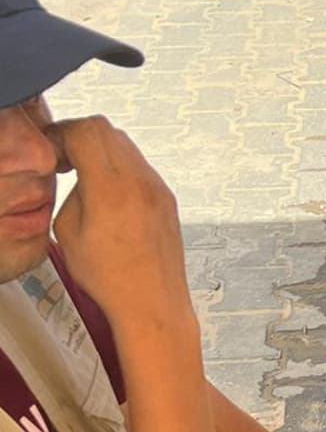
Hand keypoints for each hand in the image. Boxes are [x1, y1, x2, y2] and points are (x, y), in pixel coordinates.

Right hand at [46, 117, 191, 328]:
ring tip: (85, 177)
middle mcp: (141, 182)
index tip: (52, 151)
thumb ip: (72, 193)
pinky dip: (120, 168)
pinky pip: (141, 167)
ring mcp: (158, 189)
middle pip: (107, 130)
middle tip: (65, 159)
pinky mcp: (167, 199)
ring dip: (102, 152)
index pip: (86, 131)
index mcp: (111, 188)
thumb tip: (80, 177)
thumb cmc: (111, 278)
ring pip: (127, 146)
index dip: (61, 134)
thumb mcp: (67, 232)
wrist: (152, 302)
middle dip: (79, 137)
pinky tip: (108, 194)